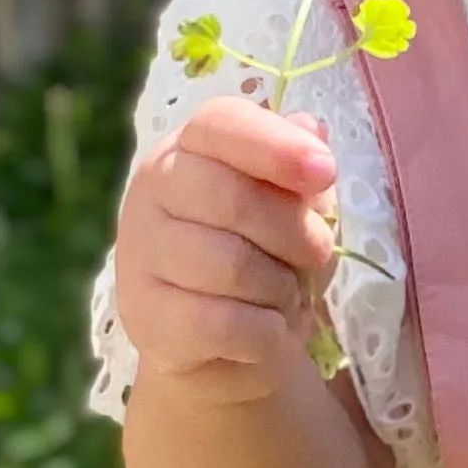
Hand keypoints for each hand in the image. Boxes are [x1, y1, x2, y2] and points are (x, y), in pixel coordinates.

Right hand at [112, 92, 343, 404]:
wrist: (217, 343)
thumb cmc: (263, 257)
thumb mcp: (292, 208)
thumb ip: (298, 171)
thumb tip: (312, 129)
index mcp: (188, 149)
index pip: (220, 124)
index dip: (275, 144)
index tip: (325, 172)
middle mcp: (153, 191)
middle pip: (234, 199)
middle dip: (296, 233)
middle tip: (318, 255)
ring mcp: (141, 254)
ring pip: (232, 266)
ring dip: (281, 288)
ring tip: (287, 297)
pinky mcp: (146, 317)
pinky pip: (225, 323)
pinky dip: (267, 333)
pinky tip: (271, 332)